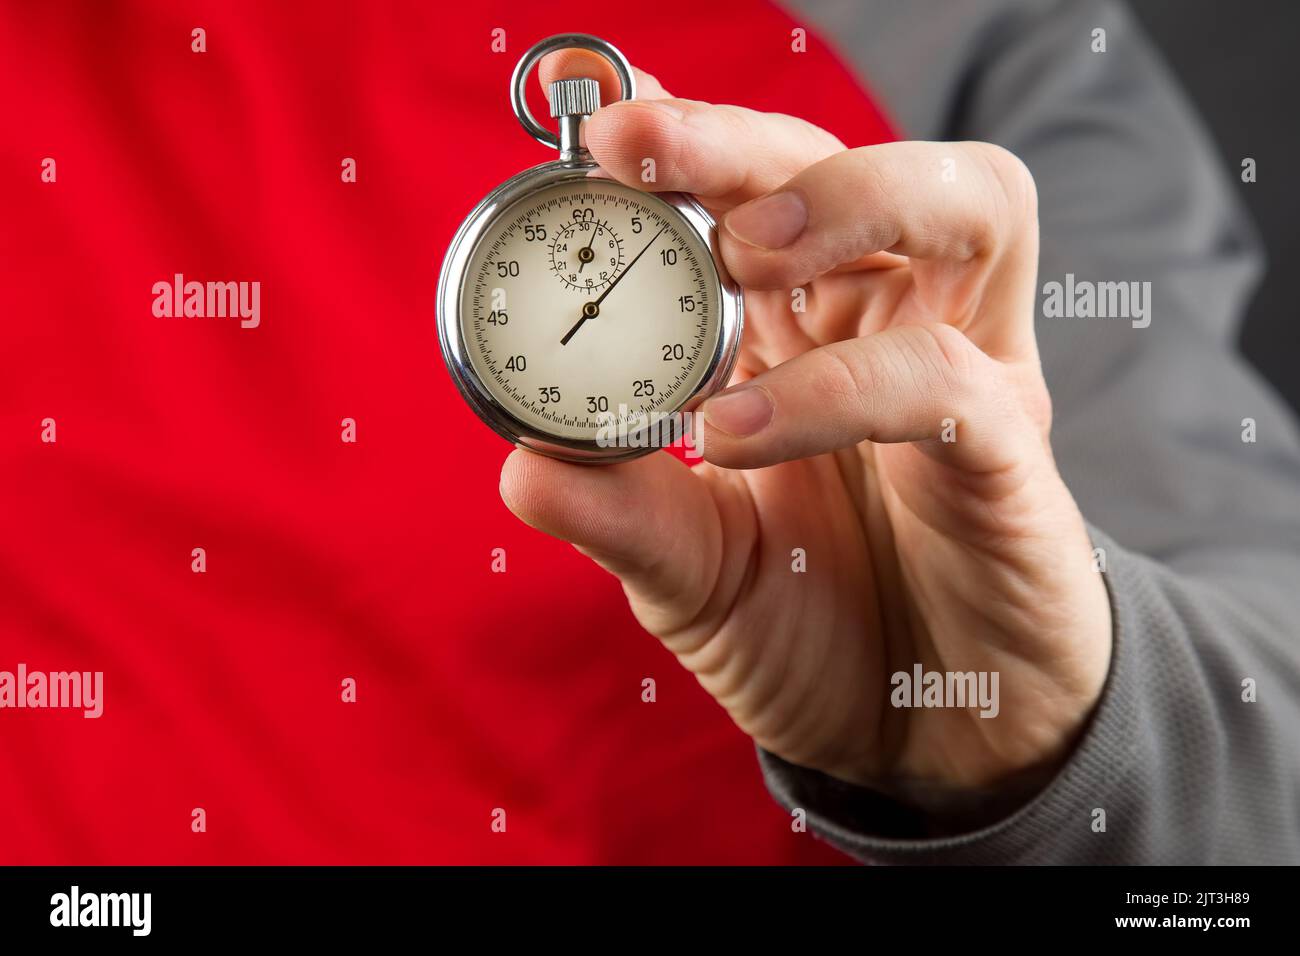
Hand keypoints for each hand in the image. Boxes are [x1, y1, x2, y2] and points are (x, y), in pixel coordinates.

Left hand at [501, 55, 1112, 796]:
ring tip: (740, 255)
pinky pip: (945, 381)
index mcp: (807, 333)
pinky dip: (835, 391)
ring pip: (968, 209)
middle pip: (850, 161)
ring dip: (843, 201)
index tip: (599, 137)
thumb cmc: (813, 629)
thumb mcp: (689, 571)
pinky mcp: (1011, 456)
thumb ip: (618, 511)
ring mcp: (968, 376)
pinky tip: (738, 436)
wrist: (919, 744)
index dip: (690, 144)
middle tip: (635, 149)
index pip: (762, 190)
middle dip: (739, 139)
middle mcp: (893, 324)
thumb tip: (518, 463)